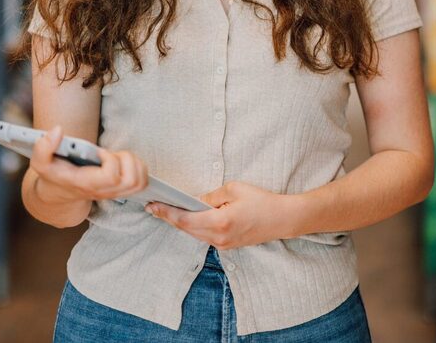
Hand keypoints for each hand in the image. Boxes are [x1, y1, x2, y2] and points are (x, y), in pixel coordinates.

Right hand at [30, 125, 148, 203]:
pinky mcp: (122, 190)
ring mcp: (114, 193)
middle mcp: (103, 191)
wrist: (60, 194)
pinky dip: (139, 168)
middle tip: (111, 154)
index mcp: (86, 184)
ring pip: (139, 181)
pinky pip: (142, 182)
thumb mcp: (41, 162)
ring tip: (117, 157)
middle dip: (126, 159)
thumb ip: (43, 147)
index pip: (111, 177)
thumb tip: (57, 130)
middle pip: (131, 179)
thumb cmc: (54, 175)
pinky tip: (123, 161)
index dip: (110, 160)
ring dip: (134, 162)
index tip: (99, 152)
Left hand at [146, 181, 293, 249]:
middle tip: (153, 206)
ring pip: (194, 234)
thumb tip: (194, 201)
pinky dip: (193, 228)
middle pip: (187, 229)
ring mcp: (224, 245)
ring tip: (164, 212)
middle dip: (169, 217)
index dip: (167, 213)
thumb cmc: (261, 201)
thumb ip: (210, 196)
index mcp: (220, 222)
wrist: (283, 219)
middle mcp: (219, 238)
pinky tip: (185, 219)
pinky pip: (204, 237)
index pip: (186, 220)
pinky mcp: (228, 246)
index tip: (153, 205)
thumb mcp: (234, 189)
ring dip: (180, 223)